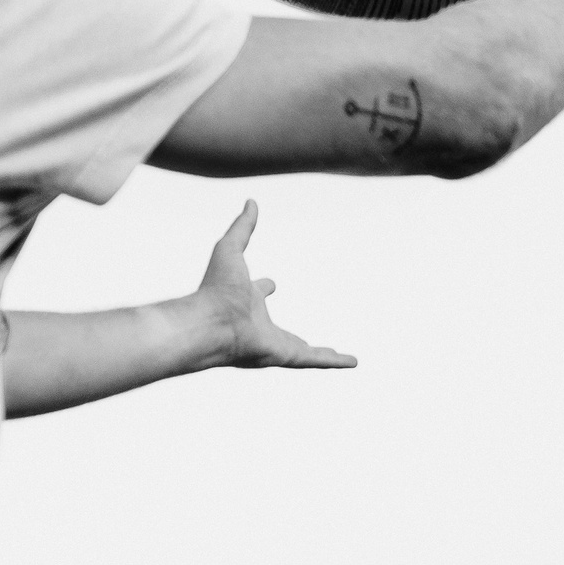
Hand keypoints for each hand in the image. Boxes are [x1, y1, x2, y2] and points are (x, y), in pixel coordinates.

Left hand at [192, 201, 356, 371]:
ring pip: (303, 349)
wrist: (211, 322)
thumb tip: (250, 202)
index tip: (271, 284)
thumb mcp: (229, 248)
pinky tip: (352, 362)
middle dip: (292, 334)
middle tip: (305, 337)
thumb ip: (242, 227)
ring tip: (338, 355)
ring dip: (321, 353)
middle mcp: (259, 324)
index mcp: (246, 299)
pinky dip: (334, 362)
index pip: (258, 291)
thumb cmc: (216, 288)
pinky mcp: (285, 356)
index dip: (263, 287)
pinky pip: (315, 359)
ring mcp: (273, 344)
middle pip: (280, 329)